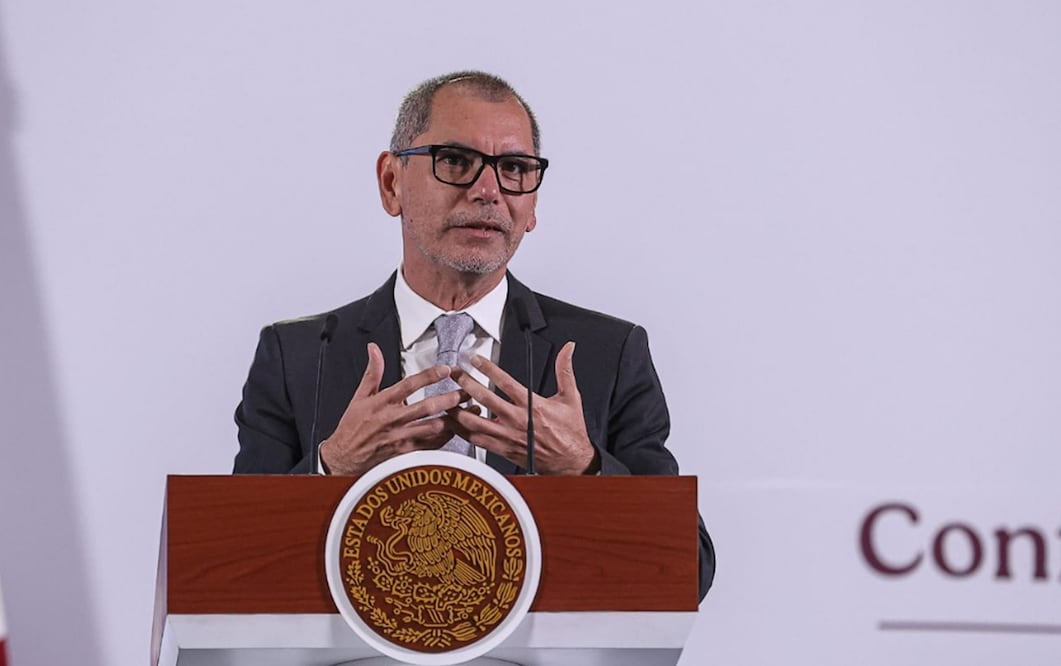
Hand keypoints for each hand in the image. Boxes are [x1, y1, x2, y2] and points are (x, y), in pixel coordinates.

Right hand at [319, 343, 465, 474]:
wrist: (344, 457)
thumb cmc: (352, 427)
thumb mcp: (359, 396)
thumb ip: (372, 372)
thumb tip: (374, 349)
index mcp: (382, 402)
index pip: (409, 385)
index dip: (429, 376)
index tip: (445, 369)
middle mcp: (393, 419)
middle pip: (426, 407)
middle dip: (450, 398)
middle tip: (466, 391)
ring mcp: (400, 437)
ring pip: (432, 427)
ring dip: (453, 419)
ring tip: (469, 411)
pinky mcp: (405, 453)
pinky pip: (430, 445)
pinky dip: (446, 437)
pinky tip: (457, 430)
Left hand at [449, 341, 598, 474]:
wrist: (570, 461)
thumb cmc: (570, 432)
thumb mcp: (571, 397)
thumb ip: (565, 370)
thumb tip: (568, 349)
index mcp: (531, 405)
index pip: (505, 382)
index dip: (488, 368)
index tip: (475, 359)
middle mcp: (517, 420)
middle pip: (484, 399)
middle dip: (466, 384)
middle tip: (455, 374)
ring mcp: (507, 436)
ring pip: (474, 423)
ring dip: (459, 409)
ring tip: (449, 398)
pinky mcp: (502, 449)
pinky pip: (476, 440)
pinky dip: (463, 431)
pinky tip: (457, 422)